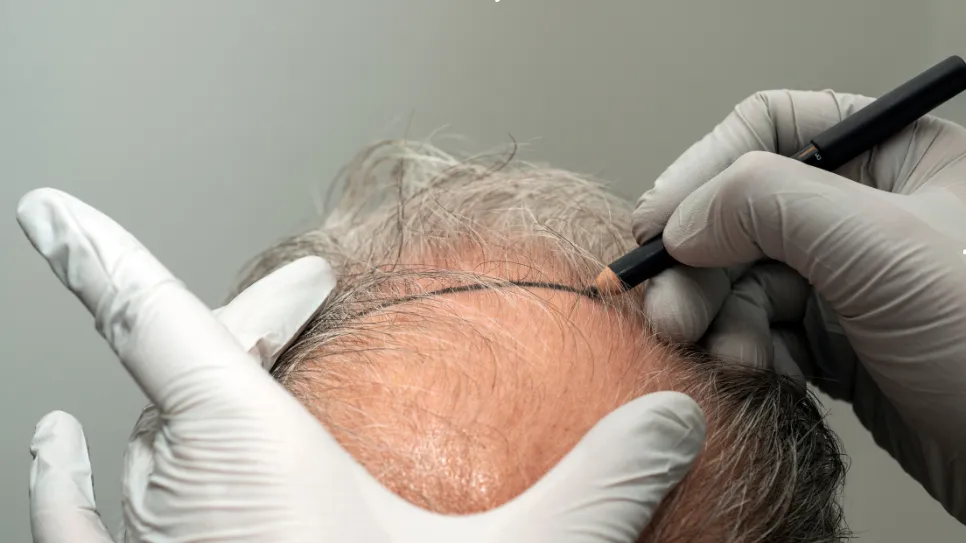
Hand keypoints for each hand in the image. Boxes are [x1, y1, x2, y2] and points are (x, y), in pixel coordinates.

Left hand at [23, 188, 705, 542]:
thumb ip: (594, 491)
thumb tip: (673, 417)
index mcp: (245, 458)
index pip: (154, 322)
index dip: (100, 255)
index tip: (48, 209)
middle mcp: (171, 497)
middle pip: (176, 371)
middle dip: (245, 314)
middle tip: (306, 291)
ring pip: (138, 444)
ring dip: (168, 388)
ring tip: (184, 354)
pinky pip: (72, 526)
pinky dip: (66, 478)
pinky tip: (57, 448)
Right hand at [632, 89, 965, 521]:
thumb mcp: (884, 248)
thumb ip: (771, 205)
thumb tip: (683, 219)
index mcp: (897, 158)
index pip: (774, 130)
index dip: (704, 171)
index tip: (657, 226)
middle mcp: (867, 214)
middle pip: (744, 215)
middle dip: (700, 267)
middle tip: (669, 312)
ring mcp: (851, 282)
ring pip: (745, 280)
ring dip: (718, 318)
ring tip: (716, 355)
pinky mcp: (841, 346)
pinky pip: (763, 334)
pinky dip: (744, 353)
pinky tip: (750, 375)